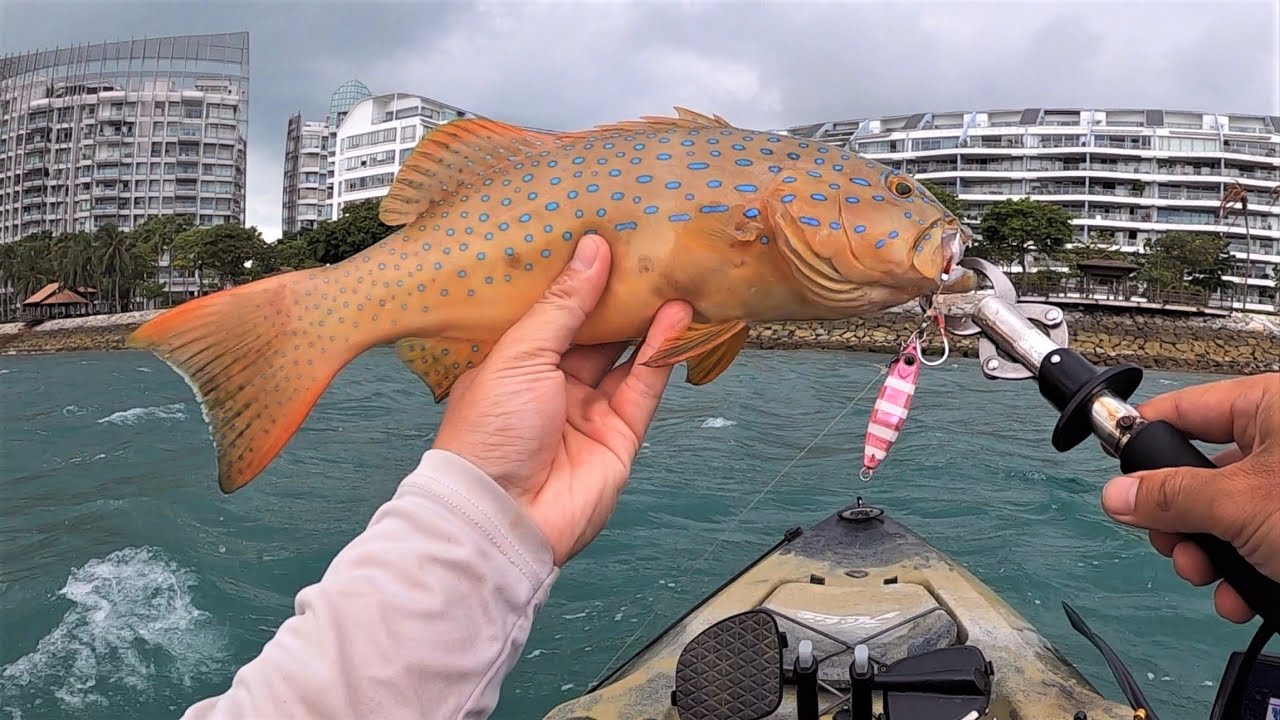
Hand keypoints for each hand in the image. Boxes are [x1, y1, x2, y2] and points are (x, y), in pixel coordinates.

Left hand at [431, 234, 692, 565]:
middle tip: (646, 250)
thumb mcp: (518, 355)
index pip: (552, 313)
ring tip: (672, 275)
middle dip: (619, 296)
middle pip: (594, 332)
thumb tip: (592, 250)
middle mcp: (551, 386)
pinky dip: (662, 353)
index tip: (603, 238)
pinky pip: (645, 386)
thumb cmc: (488, 434)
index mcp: (513, 365)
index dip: (577, 280)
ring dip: (648, 320)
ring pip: (625, 356)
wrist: (502, 517)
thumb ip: (562, 305)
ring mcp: (587, 412)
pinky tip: (676, 317)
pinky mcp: (619, 436)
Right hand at [1101, 373, 1279, 622]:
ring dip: (1208, 554)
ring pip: (1225, 512)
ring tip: (1208, 577)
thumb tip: (1117, 495)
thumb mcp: (1239, 505)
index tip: (1115, 473)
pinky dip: (1243, 571)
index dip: (1142, 441)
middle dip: (1179, 519)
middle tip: (1172, 546)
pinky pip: (1257, 539)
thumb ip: (1169, 497)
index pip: (1181, 409)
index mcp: (1270, 406)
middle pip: (1199, 469)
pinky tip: (1241, 595)